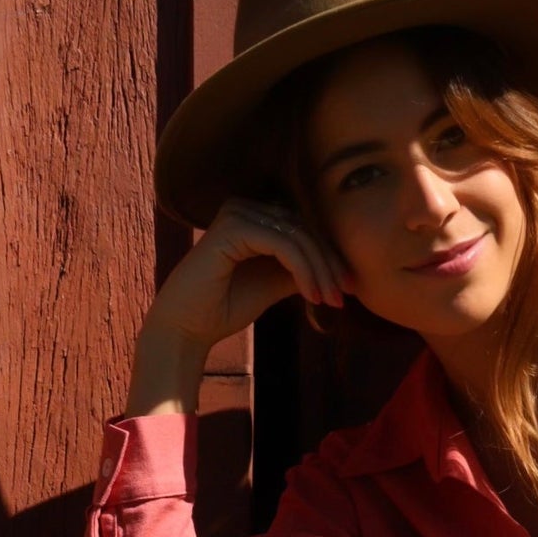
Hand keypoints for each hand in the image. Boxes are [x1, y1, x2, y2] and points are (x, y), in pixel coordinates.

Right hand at [141, 196, 351, 356]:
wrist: (187, 328)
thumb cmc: (225, 308)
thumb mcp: (273, 284)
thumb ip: (299, 269)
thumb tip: (336, 266)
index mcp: (252, 216)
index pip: (302, 229)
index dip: (330, 257)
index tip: (350, 288)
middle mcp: (244, 208)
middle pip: (304, 230)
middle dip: (330, 264)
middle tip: (346, 295)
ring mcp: (236, 214)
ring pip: (297, 237)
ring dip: (320, 271)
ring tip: (331, 301)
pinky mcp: (232, 228)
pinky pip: (283, 246)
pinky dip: (303, 271)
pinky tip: (311, 296)